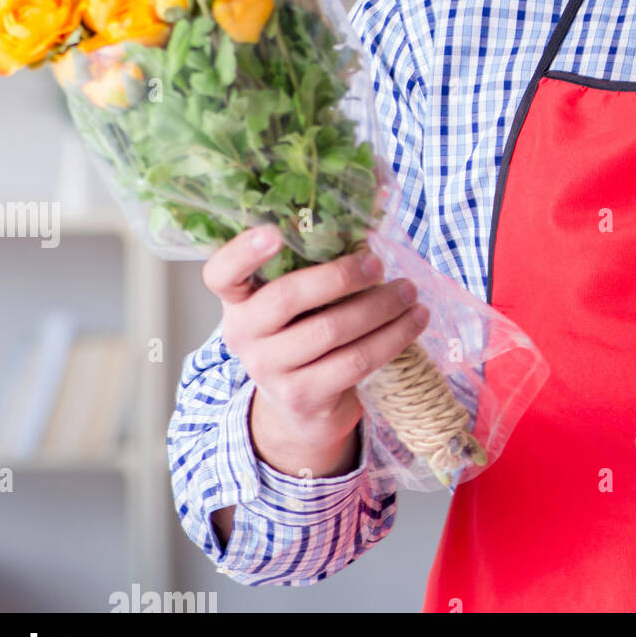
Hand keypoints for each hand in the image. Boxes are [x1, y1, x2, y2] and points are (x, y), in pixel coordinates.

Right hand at [203, 224, 430, 448]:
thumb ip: (312, 268)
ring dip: (380, 306)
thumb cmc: (304, 334)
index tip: (274, 232)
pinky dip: (393, 337)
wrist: (301, 409)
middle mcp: (244, 335)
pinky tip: (414, 320)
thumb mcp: (297, 304)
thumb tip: (367, 227)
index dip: (243, 252)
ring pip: (330, 331)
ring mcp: (270, 370)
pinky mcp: (303, 396)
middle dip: (340, 276)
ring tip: (409, 291)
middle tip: (378, 263)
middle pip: (286, 298)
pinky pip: (355, 361)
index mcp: (239, 301)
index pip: (221, 274)